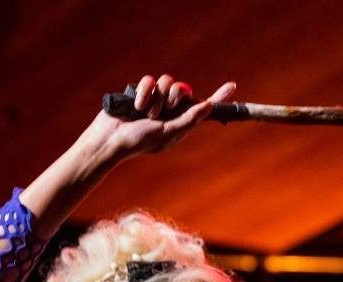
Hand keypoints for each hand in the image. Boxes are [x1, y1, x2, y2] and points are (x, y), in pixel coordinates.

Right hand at [82, 74, 235, 162]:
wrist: (110, 139)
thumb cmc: (139, 141)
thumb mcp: (168, 132)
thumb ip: (189, 119)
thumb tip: (209, 106)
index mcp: (181, 122)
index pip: (204, 107)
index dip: (218, 97)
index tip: (232, 86)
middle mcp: (171, 109)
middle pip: (183, 89)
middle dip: (174, 97)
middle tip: (162, 112)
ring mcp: (156, 99)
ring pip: (167, 81)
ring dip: (157, 98)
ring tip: (146, 113)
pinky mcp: (142, 91)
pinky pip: (150, 80)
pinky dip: (143, 92)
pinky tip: (136, 105)